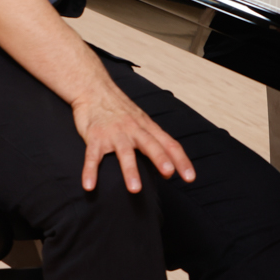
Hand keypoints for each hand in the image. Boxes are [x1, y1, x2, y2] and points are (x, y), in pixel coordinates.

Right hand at [72, 81, 194, 192]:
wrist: (94, 89)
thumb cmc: (119, 110)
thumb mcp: (141, 123)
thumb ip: (155, 144)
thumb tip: (170, 171)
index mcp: (147, 128)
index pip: (169, 144)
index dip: (181, 160)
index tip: (190, 177)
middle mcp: (134, 130)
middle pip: (150, 145)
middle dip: (160, 159)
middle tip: (169, 173)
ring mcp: (114, 133)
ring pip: (125, 152)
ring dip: (130, 171)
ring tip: (135, 190)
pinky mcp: (95, 137)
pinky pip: (92, 156)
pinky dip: (90, 171)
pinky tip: (89, 186)